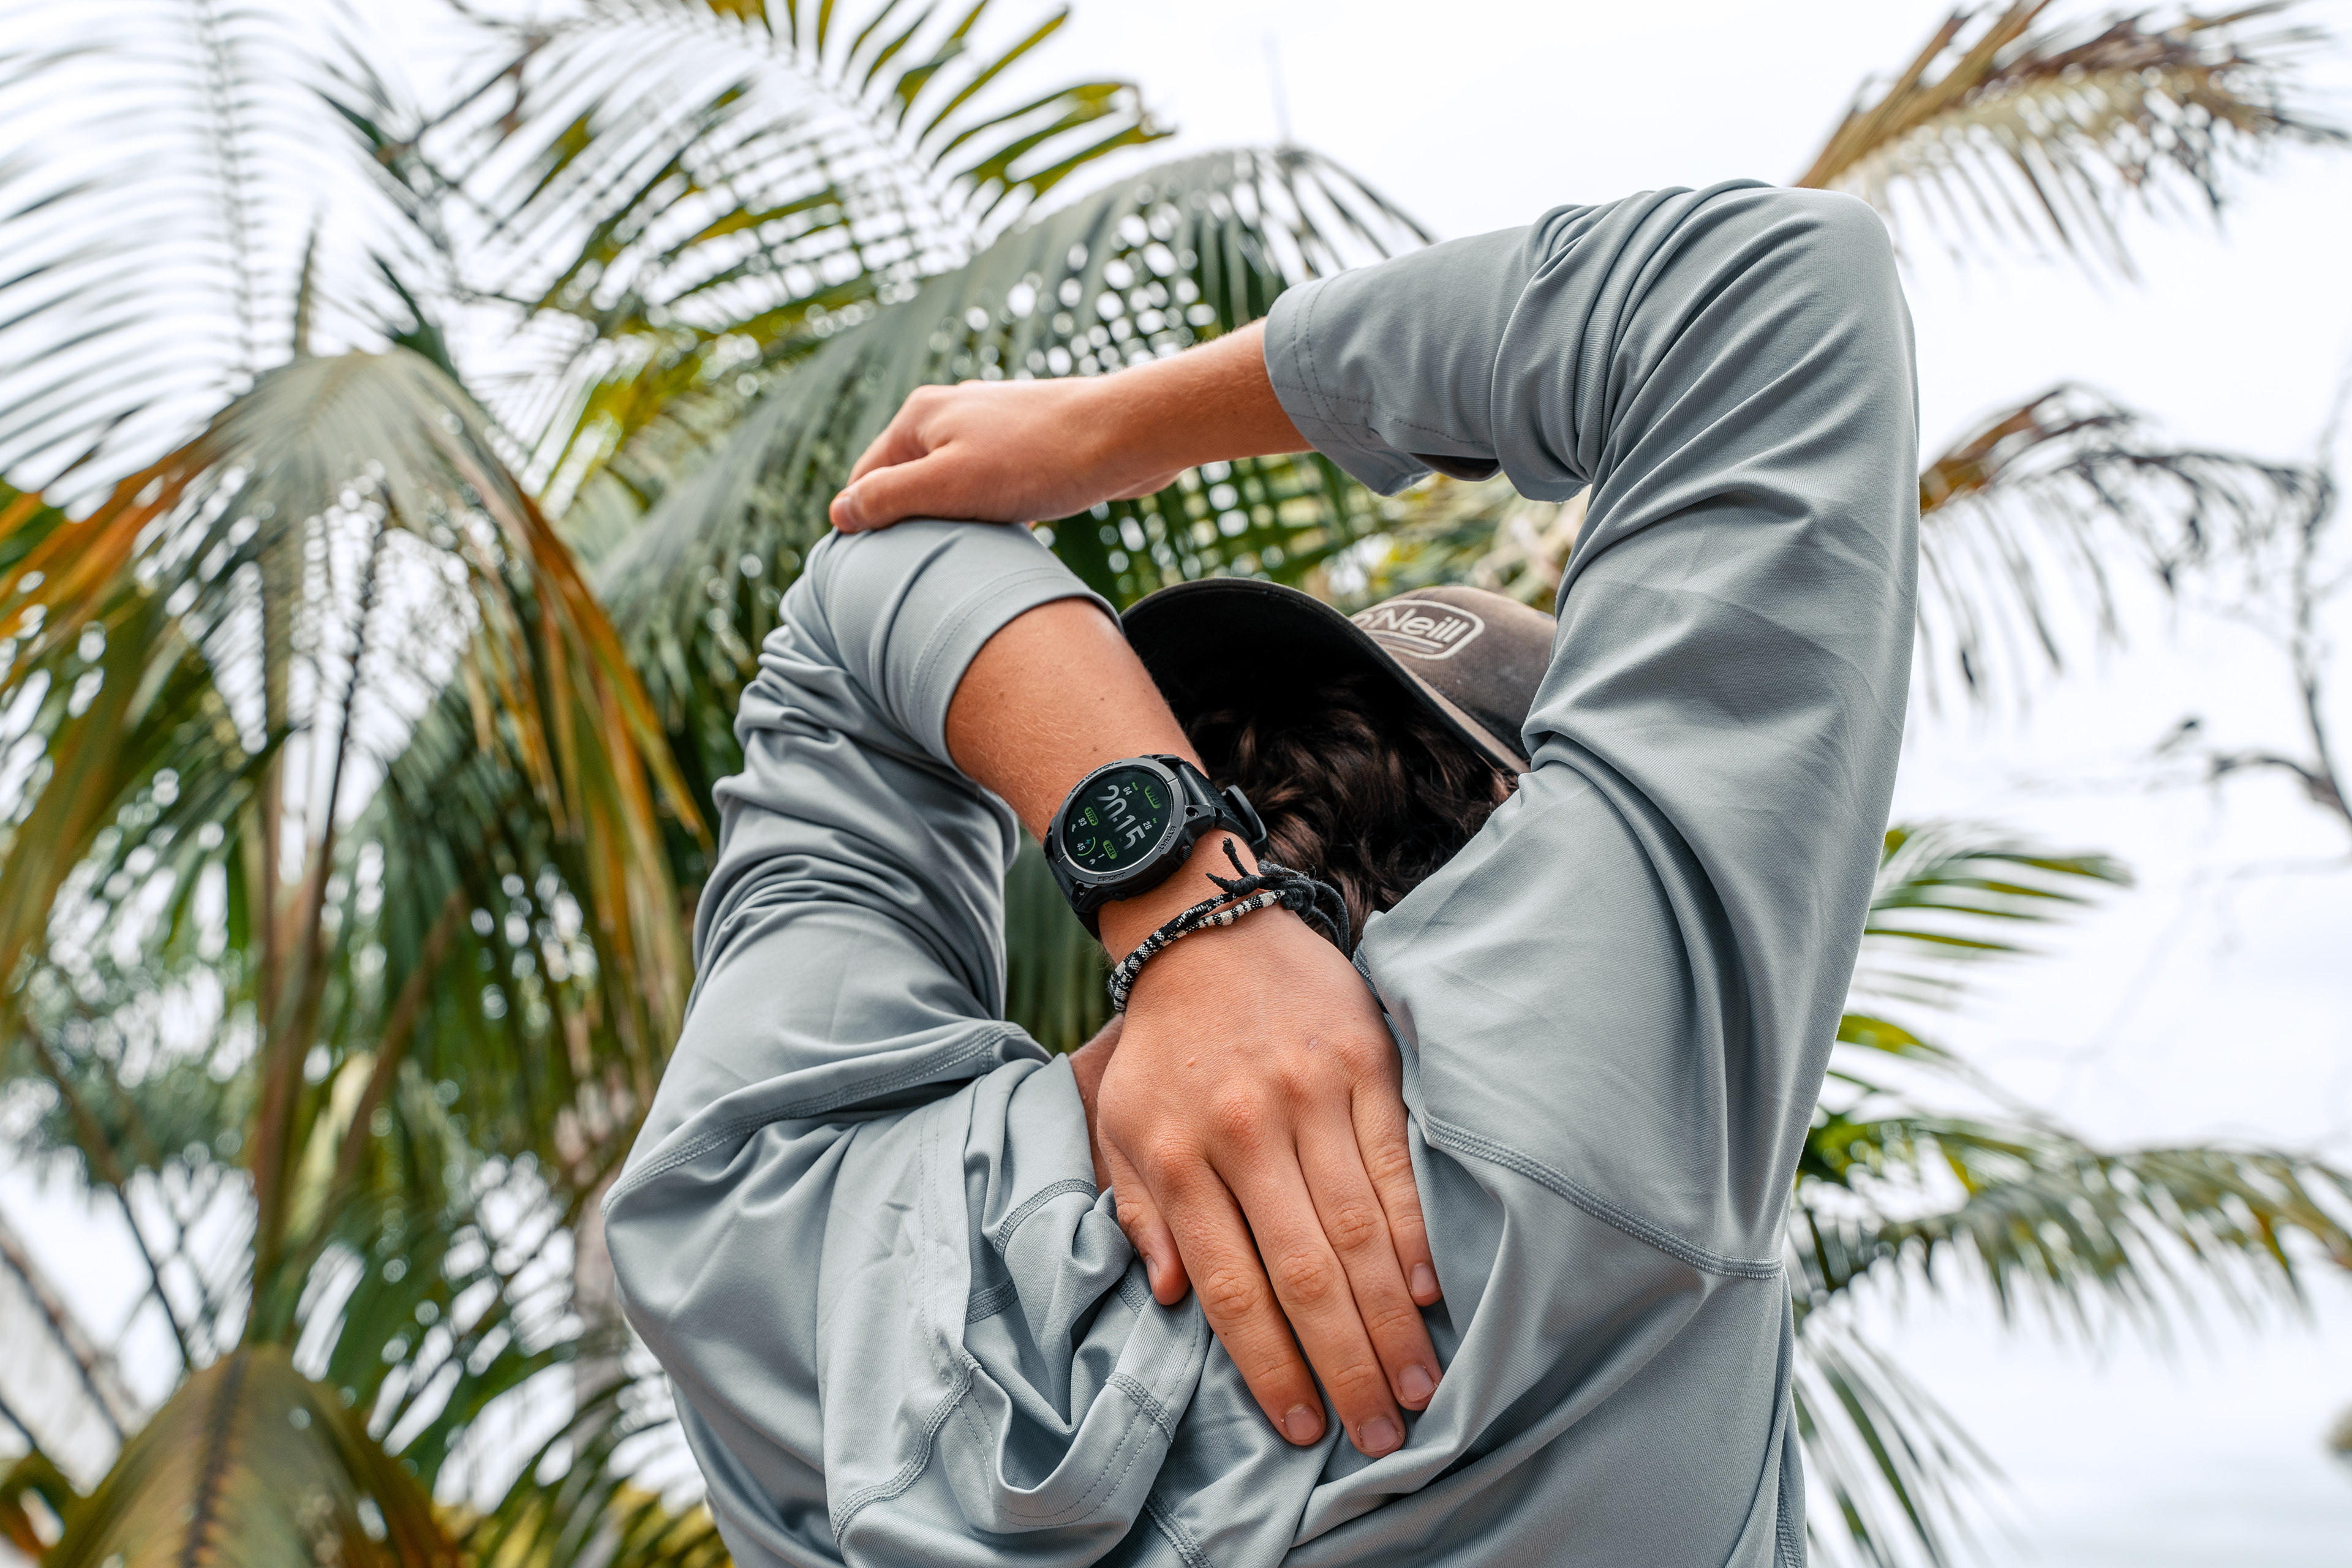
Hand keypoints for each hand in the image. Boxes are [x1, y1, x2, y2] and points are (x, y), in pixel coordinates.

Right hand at [829, 321, 1302, 530]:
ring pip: (952, 485)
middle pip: (908, 480)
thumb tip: (839, 514)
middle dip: (913, 523)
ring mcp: (992, 426)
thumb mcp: (947, 486)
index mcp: (920, 415)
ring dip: (955, 521)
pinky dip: (990, 512)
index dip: (866, 525)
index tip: (877, 571)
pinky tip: (1007, 537)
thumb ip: (888, 498)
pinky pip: (990, 486)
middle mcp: (951, 412)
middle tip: (925, 571)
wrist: (1127, 437)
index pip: (866, 478)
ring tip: (967, 556)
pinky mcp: (1029, 444)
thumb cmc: (1037, 461)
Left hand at [944, 599, 1435, 1457]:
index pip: (1229, 1283)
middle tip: (1380, 1434)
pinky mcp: (1365, 1065)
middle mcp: (1245, 1129)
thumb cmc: (1163, 1045)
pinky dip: (1413, 1236)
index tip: (1303, 1425)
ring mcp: (1310, 1095)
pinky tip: (1429, 1295)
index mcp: (1178, 1152)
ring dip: (1393, 1322)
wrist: (1206, 925)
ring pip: (1359, 1230)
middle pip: (1305, 1271)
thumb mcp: (1119, 1124)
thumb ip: (1139, 1211)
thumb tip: (1165, 1296)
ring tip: (1420, 1386)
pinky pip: (1395, 1165)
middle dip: (1347, 1365)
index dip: (1269, 1364)